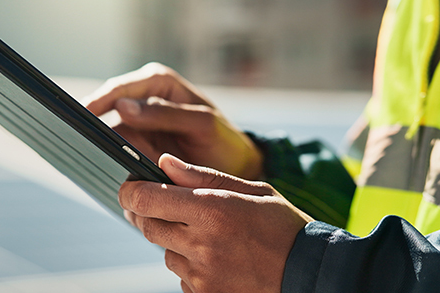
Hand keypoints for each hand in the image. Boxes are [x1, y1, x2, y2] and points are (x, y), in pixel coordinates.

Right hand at [84, 62, 263, 179]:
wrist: (234, 167)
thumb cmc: (223, 139)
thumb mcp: (202, 123)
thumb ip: (165, 114)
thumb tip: (123, 107)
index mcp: (158, 83)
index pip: (119, 89)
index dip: (96, 102)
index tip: (78, 116)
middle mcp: (143, 100)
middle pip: (105, 109)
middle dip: (87, 124)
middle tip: (69, 139)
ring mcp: (138, 125)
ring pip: (106, 133)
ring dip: (94, 146)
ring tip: (77, 157)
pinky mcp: (136, 147)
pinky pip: (115, 152)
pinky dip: (106, 161)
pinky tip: (95, 171)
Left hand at [120, 154, 312, 292]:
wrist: (310, 273)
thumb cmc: (284, 227)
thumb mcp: (251, 190)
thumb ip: (202, 176)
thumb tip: (163, 162)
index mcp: (212, 210)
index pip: (146, 199)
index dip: (130, 191)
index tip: (129, 186)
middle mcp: (201, 244)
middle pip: (147, 226)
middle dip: (149, 213)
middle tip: (165, 205)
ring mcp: (201, 274)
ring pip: (164, 251)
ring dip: (174, 241)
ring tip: (209, 235)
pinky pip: (181, 276)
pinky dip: (190, 265)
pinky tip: (218, 258)